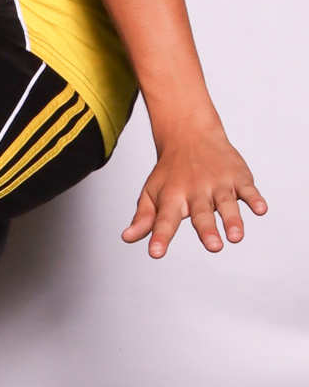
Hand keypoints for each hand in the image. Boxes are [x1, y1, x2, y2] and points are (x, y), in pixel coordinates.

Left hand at [122, 120, 266, 256]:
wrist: (189, 134)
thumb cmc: (170, 171)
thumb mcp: (152, 192)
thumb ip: (144, 218)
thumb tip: (126, 237)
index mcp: (173, 197)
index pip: (164, 220)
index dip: (160, 237)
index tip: (156, 253)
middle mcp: (196, 191)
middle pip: (201, 214)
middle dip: (207, 230)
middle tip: (214, 247)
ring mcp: (218, 183)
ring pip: (226, 203)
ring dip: (232, 219)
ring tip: (236, 236)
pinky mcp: (238, 177)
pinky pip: (248, 189)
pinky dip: (254, 198)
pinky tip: (260, 209)